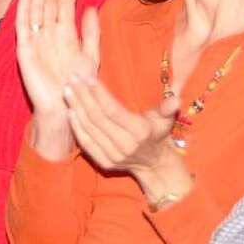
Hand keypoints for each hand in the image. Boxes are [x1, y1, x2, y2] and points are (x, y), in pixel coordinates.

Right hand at [16, 0, 99, 117]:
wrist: (64, 106)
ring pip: (37, 11)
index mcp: (66, 34)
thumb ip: (92, 33)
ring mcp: (36, 41)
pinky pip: (23, 27)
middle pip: (49, 5)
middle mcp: (49, 35)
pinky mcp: (25, 51)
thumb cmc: (78, 83)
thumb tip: (92, 8)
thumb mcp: (91, 55)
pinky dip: (23, 11)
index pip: (66, 5)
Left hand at [64, 73, 189, 198]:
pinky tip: (70, 112)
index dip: (99, 94)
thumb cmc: (157, 133)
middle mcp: (125, 145)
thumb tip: (176, 99)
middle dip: (82, 96)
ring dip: (76, 108)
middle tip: (72, 79)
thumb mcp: (165, 119)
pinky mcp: (104, 163)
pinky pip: (86, 143)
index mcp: (140, 132)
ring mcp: (113, 156)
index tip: (87, 78)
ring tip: (68, 91)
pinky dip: (76, 127)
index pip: (113, 110)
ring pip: (89, 129)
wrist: (154, 164)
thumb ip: (168, 108)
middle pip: (97, 118)